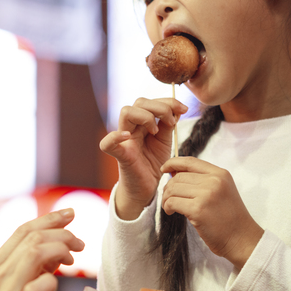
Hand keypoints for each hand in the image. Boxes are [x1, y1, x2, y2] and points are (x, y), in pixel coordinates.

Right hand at [0, 209, 83, 290]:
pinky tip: (58, 283)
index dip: (48, 219)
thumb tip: (52, 255)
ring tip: (75, 258)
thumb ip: (23, 273)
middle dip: (62, 232)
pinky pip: (39, 285)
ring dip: (62, 249)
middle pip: (32, 237)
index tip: (70, 215)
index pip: (21, 231)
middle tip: (80, 241)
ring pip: (36, 253)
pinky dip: (53, 279)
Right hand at [100, 98, 186, 219]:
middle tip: (172, 122)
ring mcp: (124, 140)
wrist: (147, 188)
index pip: (149, 102)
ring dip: (146, 116)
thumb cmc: (153, 163)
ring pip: (126, 112)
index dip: (168, 101)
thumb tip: (178, 108)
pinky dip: (115, 137)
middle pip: (139, 102)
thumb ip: (168, 124)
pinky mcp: (120, 156)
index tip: (183, 109)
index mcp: (141, 123)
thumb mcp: (165, 141)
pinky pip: (107, 144)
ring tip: (157, 131)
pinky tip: (128, 136)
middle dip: (160, 107)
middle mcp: (131, 128)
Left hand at [160, 156, 263, 270]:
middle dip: (168, 188)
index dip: (173, 163)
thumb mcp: (222, 191)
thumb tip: (175, 174)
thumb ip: (203, 181)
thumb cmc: (229, 219)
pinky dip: (167, 207)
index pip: (190, 161)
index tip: (164, 169)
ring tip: (169, 207)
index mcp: (220, 174)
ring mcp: (206, 194)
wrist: (241, 239)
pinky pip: (172, 202)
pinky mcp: (198, 209)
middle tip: (168, 199)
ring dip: (166, 199)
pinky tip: (171, 212)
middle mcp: (214, 181)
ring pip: (173, 189)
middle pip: (179, 177)